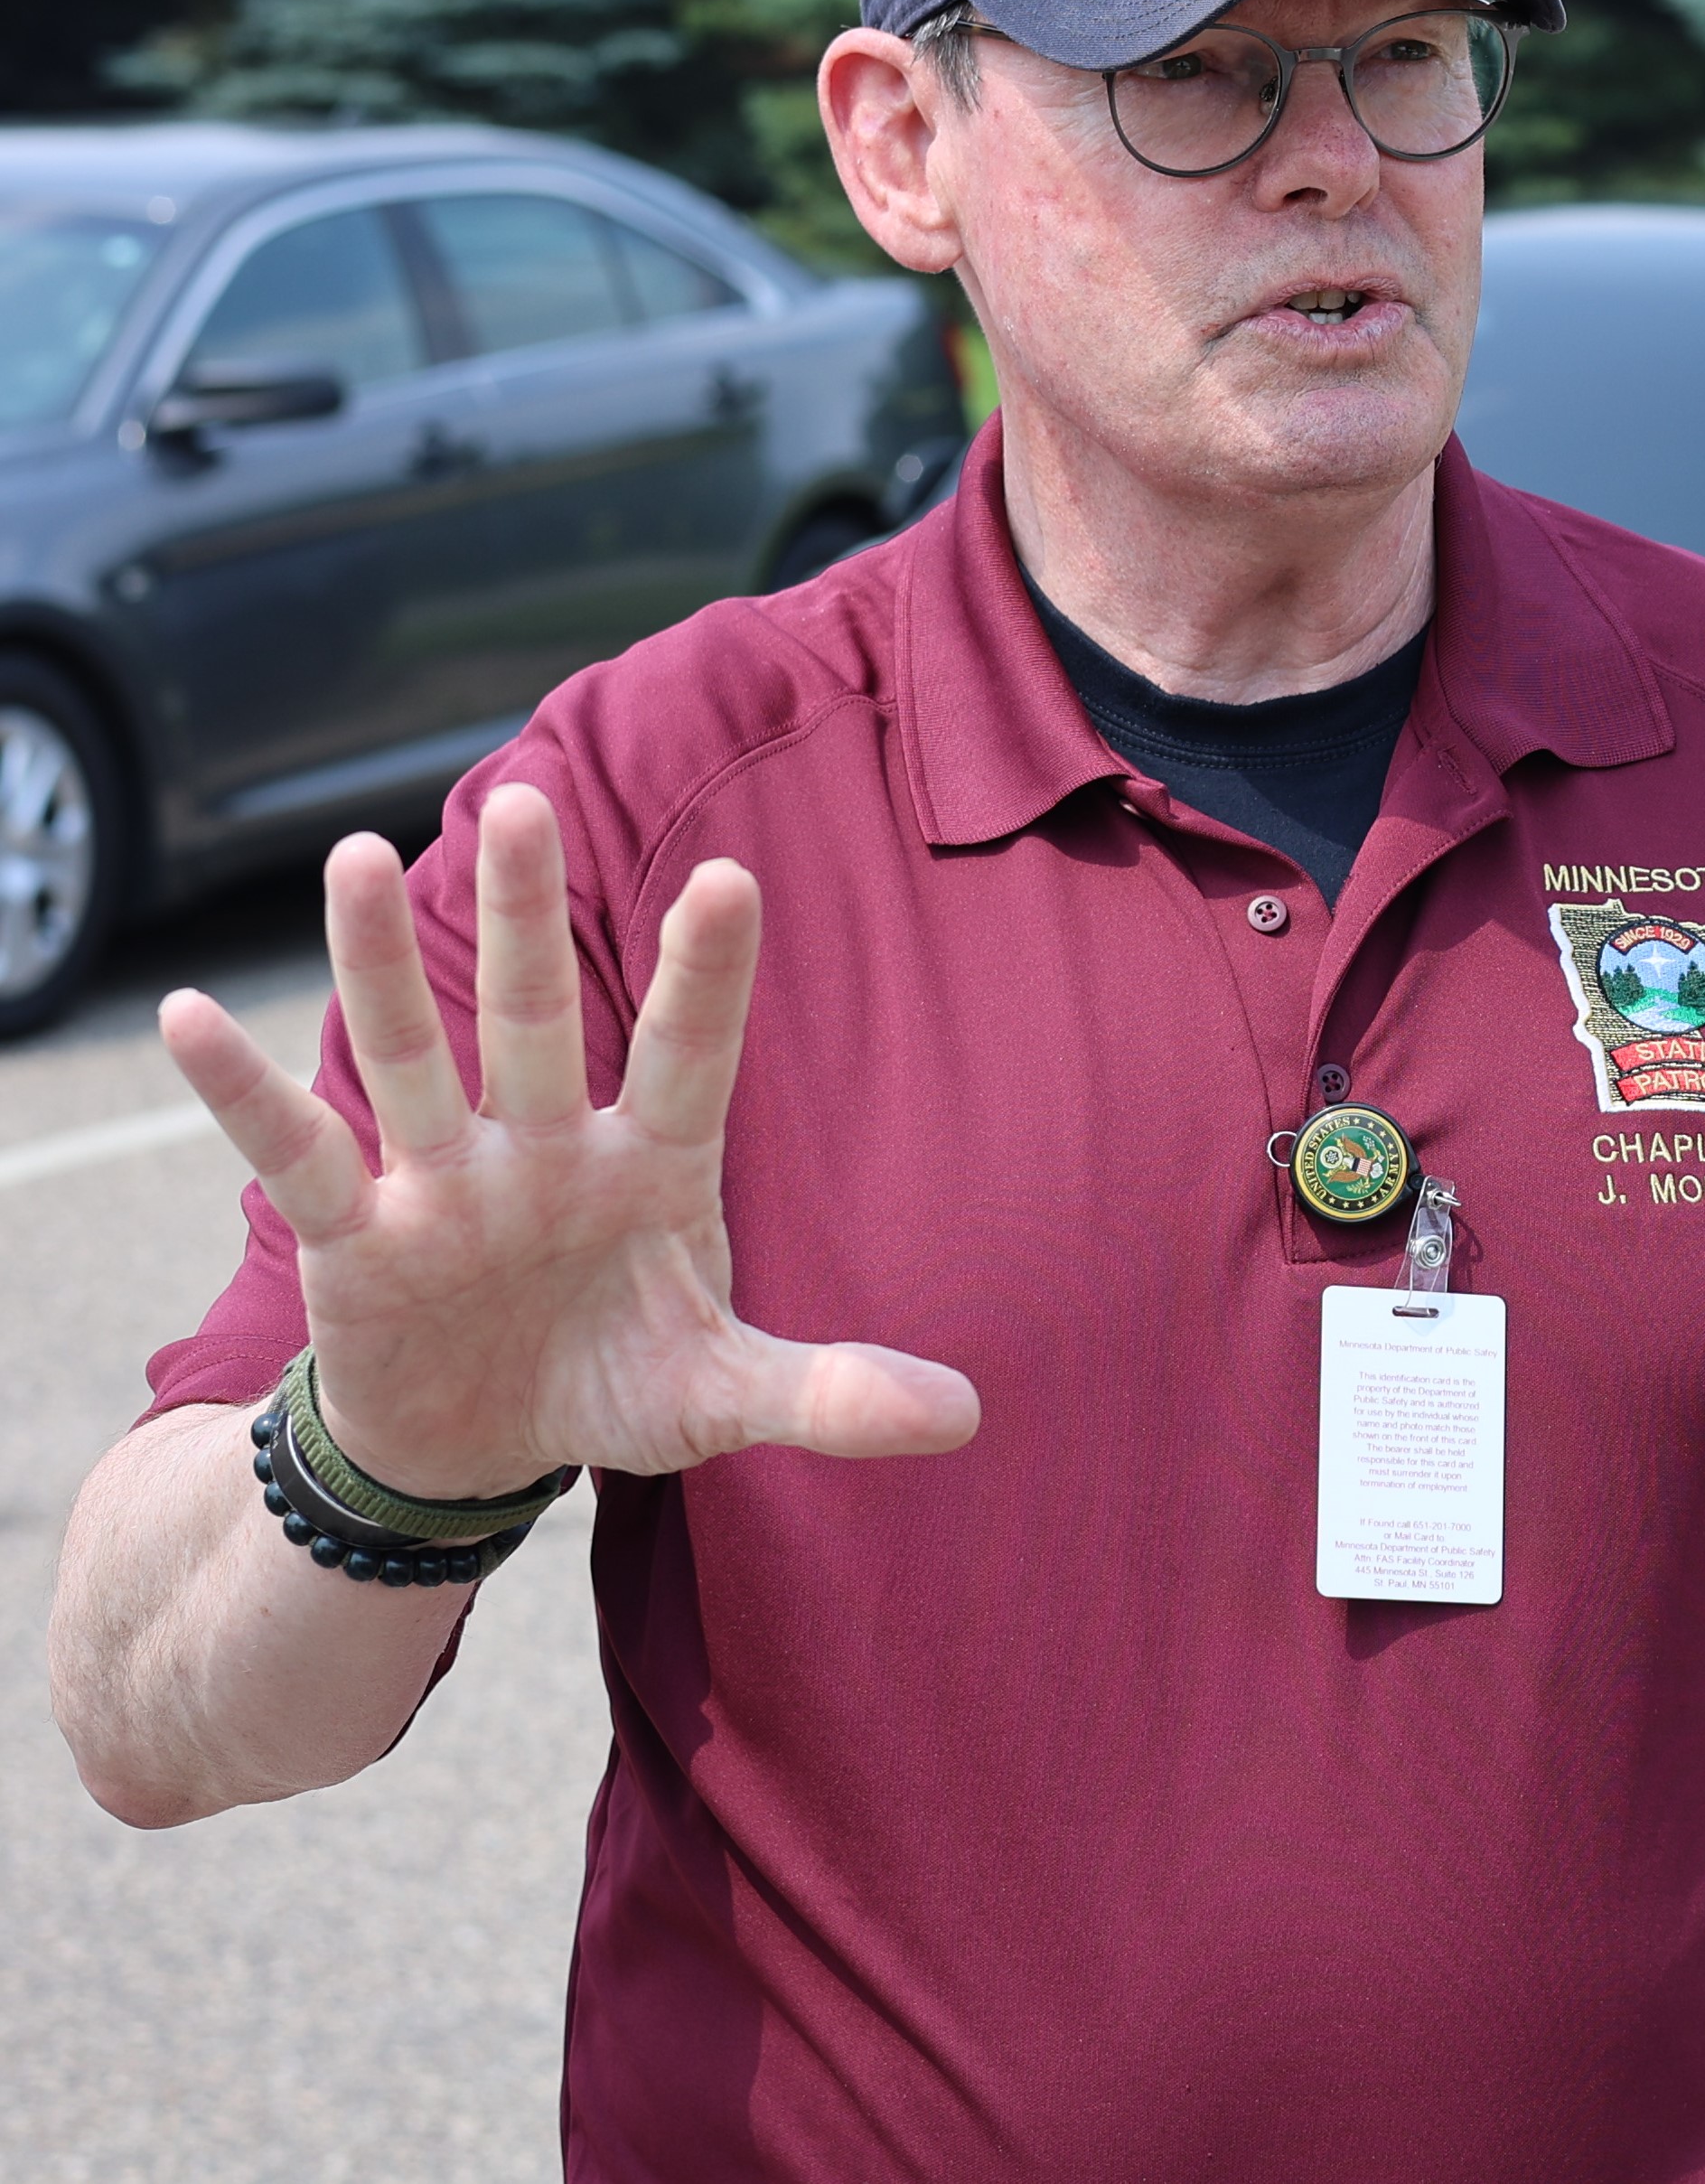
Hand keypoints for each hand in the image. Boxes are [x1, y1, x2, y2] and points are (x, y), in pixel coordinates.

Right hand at [161, 786, 980, 1499]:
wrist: (483, 1449)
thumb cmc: (613, 1388)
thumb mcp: (720, 1402)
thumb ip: (831, 1393)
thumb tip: (970, 1417)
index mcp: (652, 1164)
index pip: (692, 1054)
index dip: (709, 973)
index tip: (730, 876)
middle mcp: (545, 1147)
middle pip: (539, 1016)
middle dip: (530, 917)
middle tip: (526, 800)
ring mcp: (446, 1180)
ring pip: (413, 1052)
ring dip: (380, 962)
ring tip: (354, 855)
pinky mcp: (355, 1233)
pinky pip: (297, 1148)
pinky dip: (241, 1089)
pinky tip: (189, 1013)